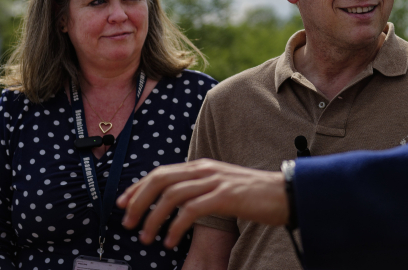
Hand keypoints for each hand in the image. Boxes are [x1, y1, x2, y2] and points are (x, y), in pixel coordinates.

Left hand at [117, 158, 288, 247]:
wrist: (285, 193)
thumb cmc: (254, 194)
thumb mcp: (222, 186)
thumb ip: (199, 188)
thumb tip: (176, 200)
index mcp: (202, 166)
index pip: (161, 172)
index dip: (138, 188)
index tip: (123, 204)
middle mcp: (206, 169)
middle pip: (160, 180)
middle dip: (138, 202)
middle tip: (128, 224)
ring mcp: (215, 181)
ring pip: (171, 195)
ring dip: (153, 218)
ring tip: (147, 238)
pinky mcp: (225, 196)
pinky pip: (191, 210)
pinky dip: (175, 226)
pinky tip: (170, 240)